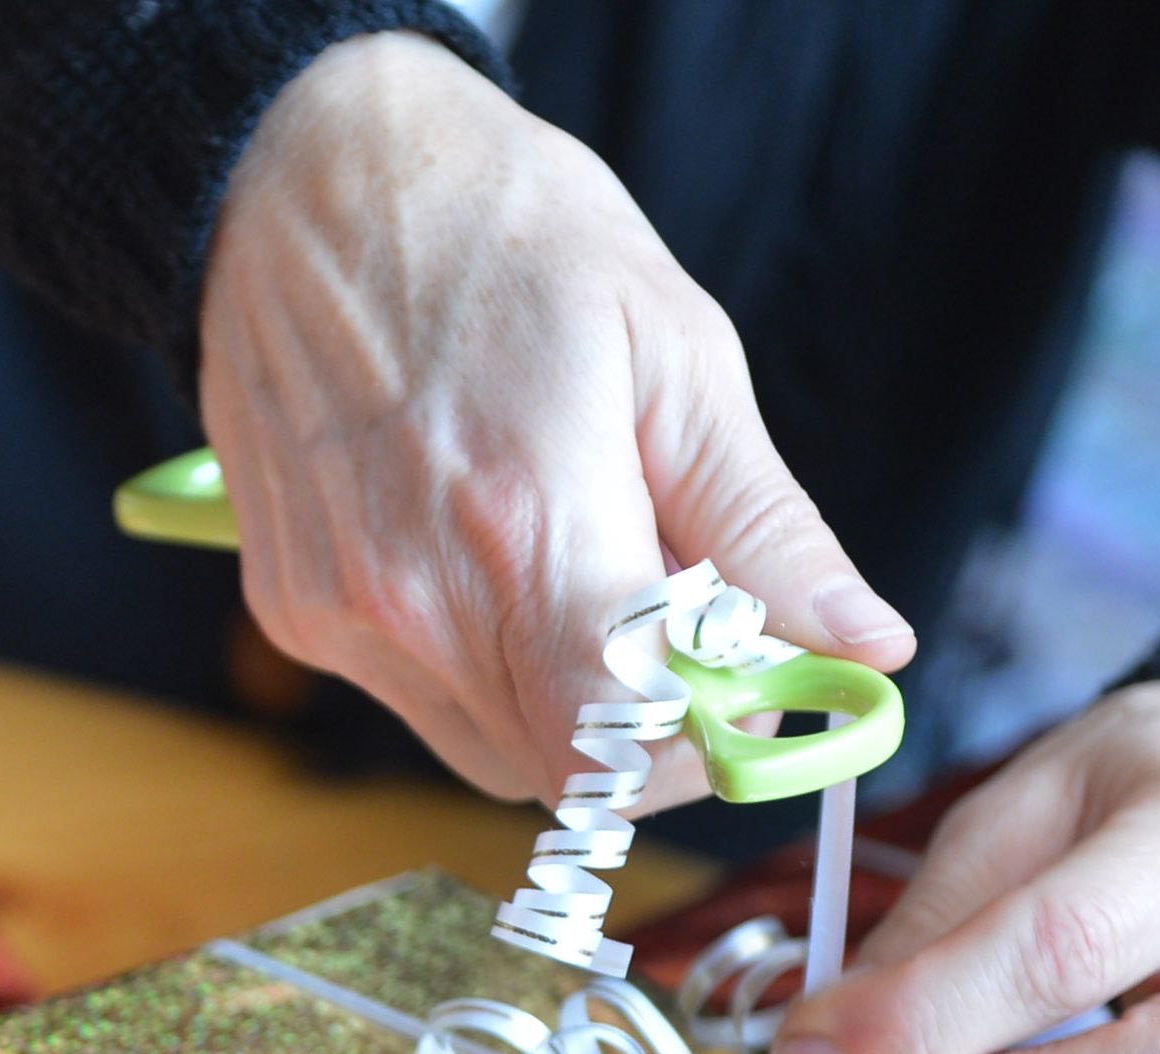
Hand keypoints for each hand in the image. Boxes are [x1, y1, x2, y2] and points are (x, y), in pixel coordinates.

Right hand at [199, 33, 912, 803]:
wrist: (302, 180)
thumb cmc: (502, 235)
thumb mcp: (675, 348)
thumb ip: (765, 524)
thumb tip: (864, 645)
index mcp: (530, 523)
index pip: (629, 743)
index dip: (704, 744)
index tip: (747, 680)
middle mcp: (418, 596)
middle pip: (569, 768)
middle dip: (646, 721)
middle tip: (673, 612)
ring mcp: (343, 615)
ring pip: (494, 752)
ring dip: (562, 699)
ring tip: (575, 564)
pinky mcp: (295, 616)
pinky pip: (420, 701)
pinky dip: (481, 661)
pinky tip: (483, 548)